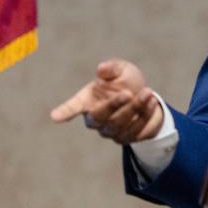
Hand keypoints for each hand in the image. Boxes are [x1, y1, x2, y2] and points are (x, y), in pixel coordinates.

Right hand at [50, 58, 164, 144]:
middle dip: (114, 106)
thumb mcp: (121, 70)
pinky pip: (135, 131)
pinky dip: (145, 116)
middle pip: (99, 118)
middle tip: (128, 93)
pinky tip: (152, 102)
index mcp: (88, 100)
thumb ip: (111, 68)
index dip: (65, 111)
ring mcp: (110, 131)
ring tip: (148, 92)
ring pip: (120, 124)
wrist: (146, 97)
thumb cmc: (126, 81)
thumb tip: (101, 69)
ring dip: (135, 108)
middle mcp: (96, 119)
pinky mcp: (125, 138)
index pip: (74, 107)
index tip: (55, 117)